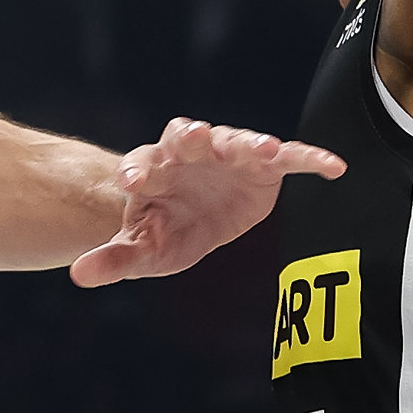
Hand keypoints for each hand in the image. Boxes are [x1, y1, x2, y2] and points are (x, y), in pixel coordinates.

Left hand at [71, 117, 341, 285]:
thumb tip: (78, 275)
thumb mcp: (141, 250)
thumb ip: (114, 260)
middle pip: (184, 136)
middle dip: (190, 137)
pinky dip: (309, 158)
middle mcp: (187, 153)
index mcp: (152, 170)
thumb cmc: (162, 229)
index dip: (137, 170)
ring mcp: (226, 153)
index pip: (141, 163)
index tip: (131, 182)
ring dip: (250, 142)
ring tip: (266, 149)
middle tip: (194, 137)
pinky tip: (334, 167)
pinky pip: (289, 157)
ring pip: (236, 139)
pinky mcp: (263, 164)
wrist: (194, 219)